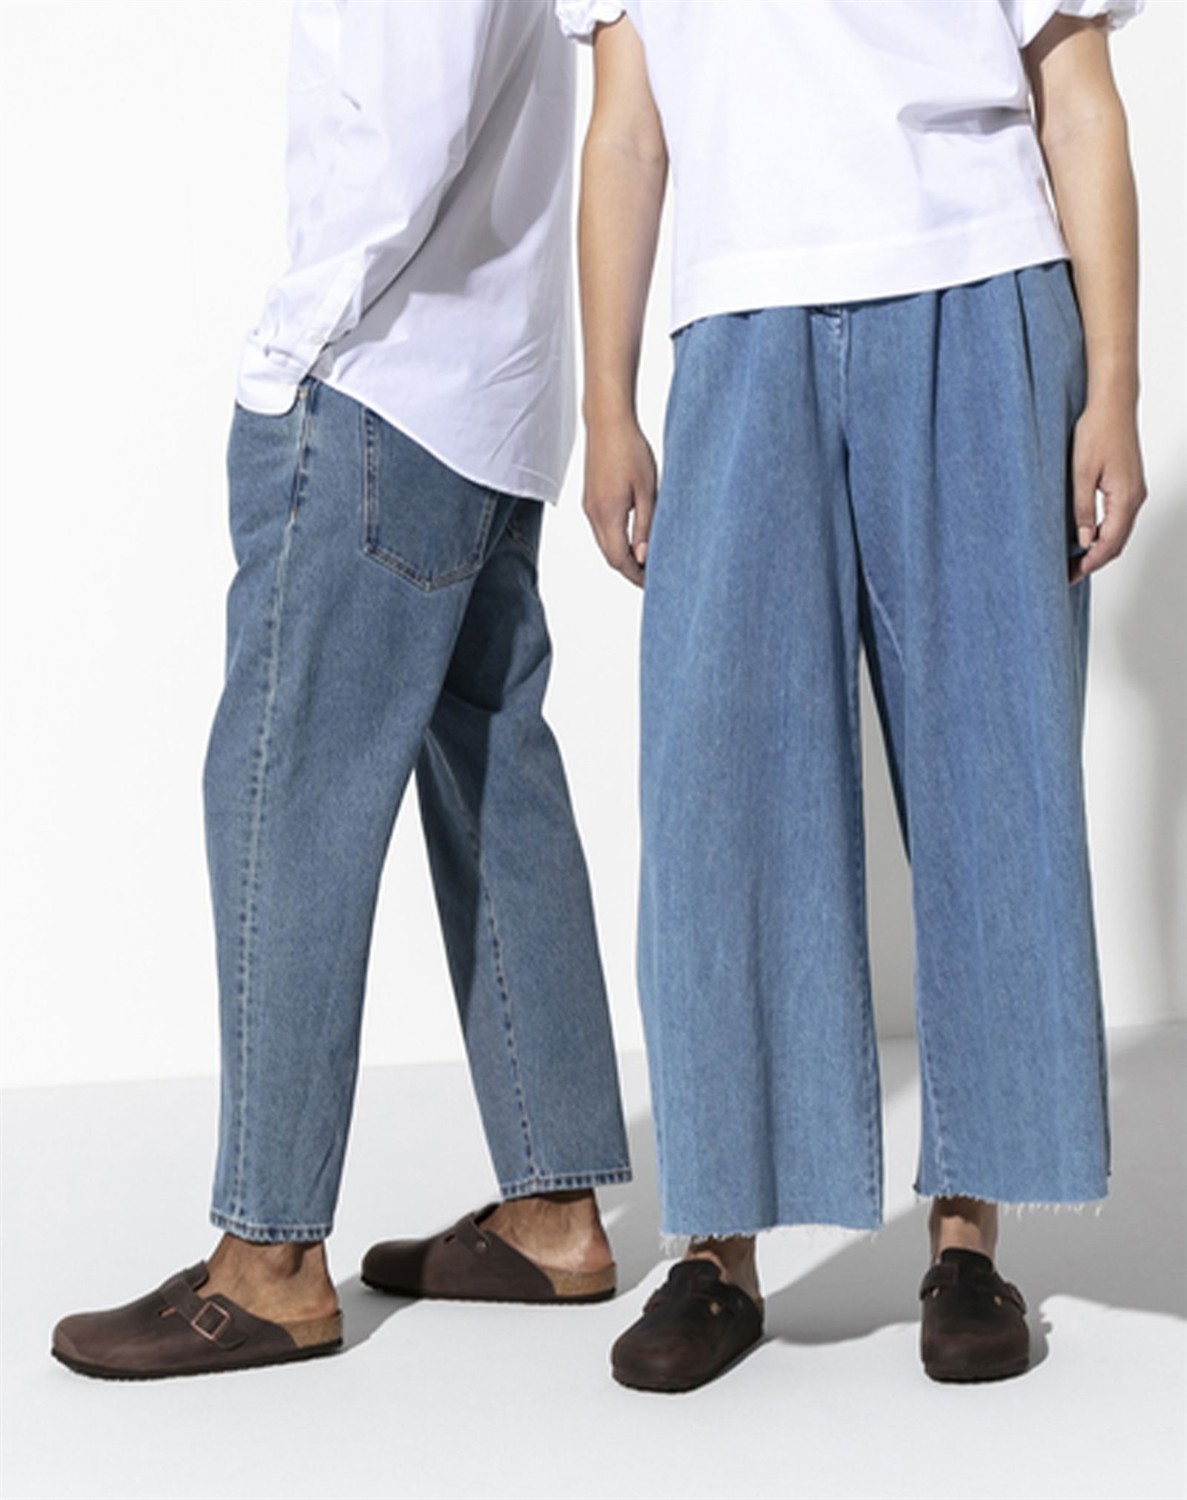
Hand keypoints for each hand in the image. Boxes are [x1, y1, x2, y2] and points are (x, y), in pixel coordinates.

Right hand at [582, 416, 656, 587]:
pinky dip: (616, 541)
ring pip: (605, 544)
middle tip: (652, 577)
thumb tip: (644, 556)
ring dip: (623, 556)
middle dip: (630, 570)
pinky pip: (601, 530)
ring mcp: (589, 507)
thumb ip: (645, 526)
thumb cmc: (630, 450)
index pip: (620, 560)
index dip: (636, 576)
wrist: (607, 422)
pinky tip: (633, 538)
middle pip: (610, 556)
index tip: (653, 583)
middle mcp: (594, 514)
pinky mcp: (590, 498)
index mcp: (608, 514)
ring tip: (646, 560)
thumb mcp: (648, 490)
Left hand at [1068, 398, 1145, 582]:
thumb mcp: (1081, 473)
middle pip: (1117, 542)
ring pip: (1119, 532)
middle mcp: (1135, 498)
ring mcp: (1135, 492)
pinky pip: (1119, 519)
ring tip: (1074, 560)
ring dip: (1099, 549)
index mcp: (1125, 498)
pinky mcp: (1129, 486)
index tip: (1071, 575)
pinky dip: (1104, 534)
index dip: (1090, 562)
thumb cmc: (1096, 431)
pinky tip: (1086, 538)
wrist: (1113, 405)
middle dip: (1094, 561)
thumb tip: (1082, 540)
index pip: (1109, 543)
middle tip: (1069, 574)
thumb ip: (1082, 509)